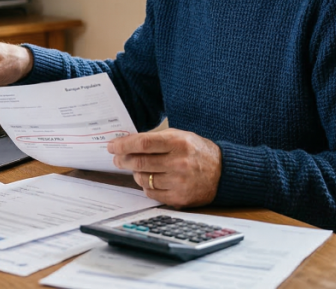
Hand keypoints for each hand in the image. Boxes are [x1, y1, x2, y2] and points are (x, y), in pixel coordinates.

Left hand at [107, 129, 221, 207]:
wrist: (223, 173)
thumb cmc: (198, 152)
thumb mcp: (181, 136)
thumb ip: (157, 139)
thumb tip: (128, 142)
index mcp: (179, 143)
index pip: (143, 143)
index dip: (124, 145)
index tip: (112, 146)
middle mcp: (179, 162)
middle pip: (140, 162)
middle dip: (123, 160)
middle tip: (117, 158)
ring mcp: (179, 182)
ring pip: (143, 179)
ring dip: (135, 173)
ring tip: (138, 168)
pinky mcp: (179, 198)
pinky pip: (151, 193)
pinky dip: (146, 186)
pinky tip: (151, 179)